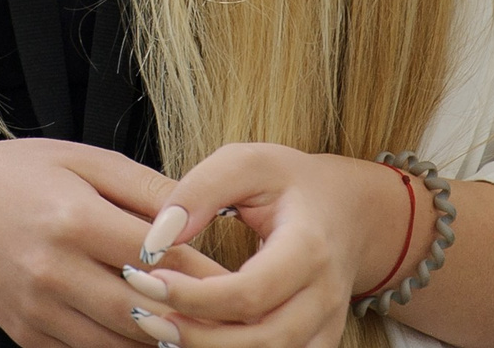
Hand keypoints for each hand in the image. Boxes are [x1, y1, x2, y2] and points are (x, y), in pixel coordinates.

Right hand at [0, 139, 231, 347]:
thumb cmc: (22, 174)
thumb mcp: (85, 160)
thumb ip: (146, 188)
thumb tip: (203, 212)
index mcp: (73, 219)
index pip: (155, 257)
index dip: (202, 271)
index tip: (238, 277)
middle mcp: (53, 271)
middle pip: (143, 312)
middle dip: (192, 318)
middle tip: (231, 317)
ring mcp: (38, 310)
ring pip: (120, 342)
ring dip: (162, 340)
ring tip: (198, 329)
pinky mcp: (28, 335)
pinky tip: (149, 334)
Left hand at [115, 143, 422, 347]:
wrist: (348, 210)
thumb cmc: (290, 183)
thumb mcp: (248, 163)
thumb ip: (200, 190)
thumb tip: (158, 237)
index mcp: (309, 247)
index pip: (250, 292)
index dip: (194, 296)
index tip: (148, 279)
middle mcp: (324, 296)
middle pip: (261, 340)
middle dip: (196, 336)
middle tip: (145, 313)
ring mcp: (325, 326)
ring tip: (162, 328)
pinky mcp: (317, 342)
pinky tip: (195, 337)